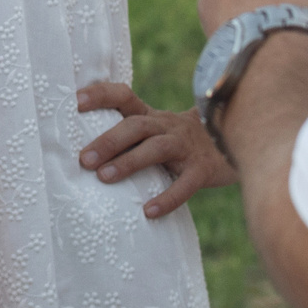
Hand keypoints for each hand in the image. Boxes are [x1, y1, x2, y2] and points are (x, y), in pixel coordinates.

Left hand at [77, 81, 237, 217]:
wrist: (233, 145)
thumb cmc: (179, 144)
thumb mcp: (155, 132)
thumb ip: (127, 138)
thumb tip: (80, 158)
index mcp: (151, 116)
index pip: (124, 96)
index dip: (100, 95)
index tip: (75, 102)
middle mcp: (167, 126)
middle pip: (137, 125)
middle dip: (108, 140)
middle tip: (83, 159)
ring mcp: (186, 147)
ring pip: (157, 148)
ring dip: (129, 161)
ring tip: (104, 178)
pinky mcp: (203, 169)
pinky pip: (185, 184)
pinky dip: (167, 197)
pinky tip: (149, 212)